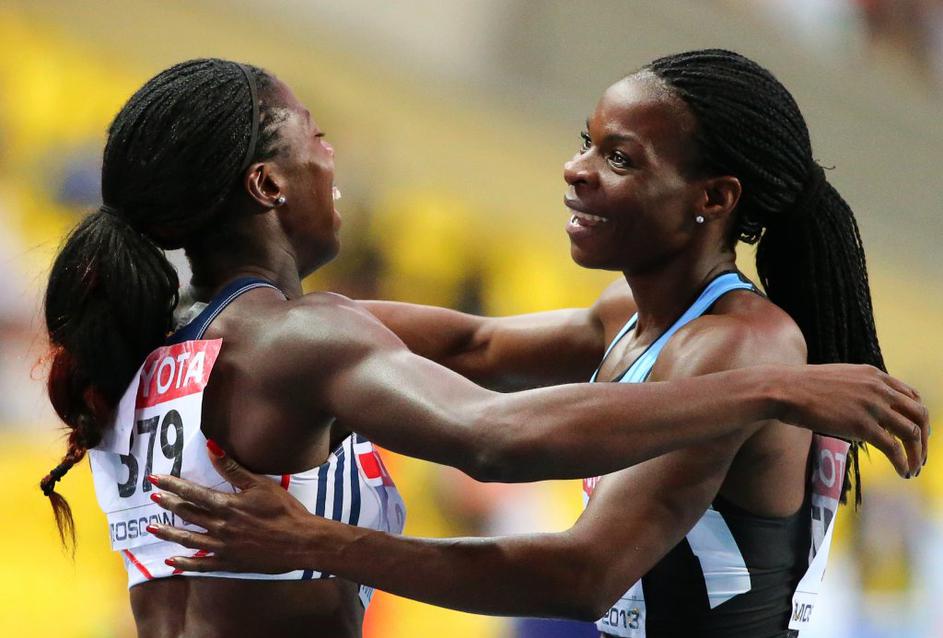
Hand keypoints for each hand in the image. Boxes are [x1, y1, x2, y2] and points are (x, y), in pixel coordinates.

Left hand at [147, 442, 330, 573]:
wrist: (301, 541)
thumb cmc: (285, 510)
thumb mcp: (260, 485)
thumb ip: (232, 468)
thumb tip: (210, 447)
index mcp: (227, 505)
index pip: (192, 492)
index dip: (172, 485)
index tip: (155, 479)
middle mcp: (220, 526)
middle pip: (187, 514)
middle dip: (169, 504)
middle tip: (153, 498)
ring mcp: (222, 547)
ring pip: (188, 539)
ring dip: (169, 532)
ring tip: (152, 527)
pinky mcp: (229, 562)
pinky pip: (201, 564)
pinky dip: (184, 563)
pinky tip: (171, 562)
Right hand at [776, 364, 928, 477]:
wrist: (785, 389)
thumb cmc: (802, 386)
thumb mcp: (838, 378)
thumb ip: (857, 388)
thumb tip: (858, 406)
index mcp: (874, 376)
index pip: (912, 396)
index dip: (918, 417)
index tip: (916, 433)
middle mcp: (879, 389)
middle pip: (919, 414)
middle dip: (925, 438)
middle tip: (920, 455)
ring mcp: (872, 407)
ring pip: (912, 433)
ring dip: (917, 454)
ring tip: (914, 469)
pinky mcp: (861, 426)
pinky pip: (894, 448)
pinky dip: (903, 463)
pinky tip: (903, 473)